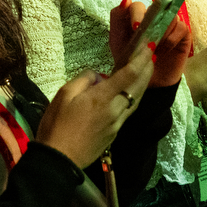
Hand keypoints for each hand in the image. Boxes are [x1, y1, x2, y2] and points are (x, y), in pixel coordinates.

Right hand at [36, 55, 154, 168]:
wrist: (59, 160)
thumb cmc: (57, 125)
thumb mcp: (63, 95)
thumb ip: (83, 80)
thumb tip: (97, 76)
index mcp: (102, 97)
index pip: (129, 75)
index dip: (140, 59)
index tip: (147, 47)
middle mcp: (115, 109)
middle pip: (138, 87)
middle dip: (147, 70)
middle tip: (150, 55)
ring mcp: (117, 123)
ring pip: (136, 101)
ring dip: (143, 84)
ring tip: (146, 71)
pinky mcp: (114, 133)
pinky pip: (129, 111)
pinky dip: (134, 98)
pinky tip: (131, 94)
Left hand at [108, 0, 189, 88]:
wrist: (148, 83)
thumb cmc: (131, 60)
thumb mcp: (117, 41)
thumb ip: (117, 19)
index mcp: (137, 17)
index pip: (137, 6)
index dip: (136, 13)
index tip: (135, 27)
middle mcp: (154, 17)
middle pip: (156, 6)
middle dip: (150, 20)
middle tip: (147, 36)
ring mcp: (169, 25)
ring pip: (170, 15)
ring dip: (162, 31)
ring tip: (155, 48)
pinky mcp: (182, 34)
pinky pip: (181, 27)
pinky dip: (172, 38)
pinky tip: (165, 50)